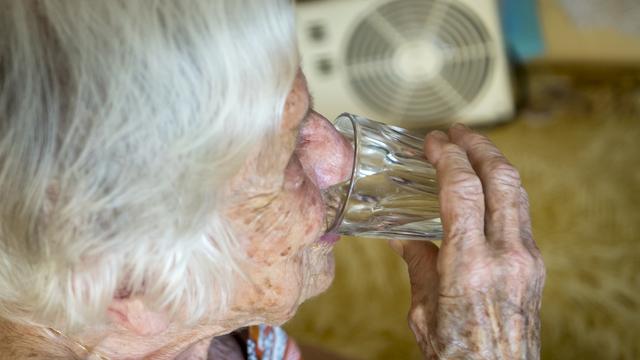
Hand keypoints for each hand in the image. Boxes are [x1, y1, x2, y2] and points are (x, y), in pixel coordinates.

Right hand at [390, 124, 544, 358]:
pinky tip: (486, 189)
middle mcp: (506, 256)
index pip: (463, 191)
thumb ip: (417, 264)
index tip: (433, 141)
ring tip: (473, 151)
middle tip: (458, 132)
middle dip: (479, 146)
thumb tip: (402, 237)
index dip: (447, 157)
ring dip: (494, 164)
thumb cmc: (457, 353)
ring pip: (517, 192)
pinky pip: (520, 214)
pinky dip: (503, 191)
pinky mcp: (535, 266)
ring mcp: (527, 260)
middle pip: (501, 179)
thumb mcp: (424, 308)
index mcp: (469, 266)